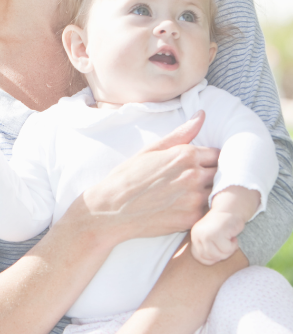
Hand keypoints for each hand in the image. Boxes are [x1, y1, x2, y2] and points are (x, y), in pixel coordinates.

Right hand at [79, 111, 218, 245]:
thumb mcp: (151, 150)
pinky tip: (184, 207)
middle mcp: (194, 175)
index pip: (217, 154)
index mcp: (185, 155)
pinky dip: (202, 209)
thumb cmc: (127, 178)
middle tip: (195, 180)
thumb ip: (181, 134)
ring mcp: (195, 199)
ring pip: (218, 192)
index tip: (199, 165)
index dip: (208, 159)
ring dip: (209, 192)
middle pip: (221, 172)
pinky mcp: (192, 218)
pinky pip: (209, 211)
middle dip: (211, 175)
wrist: (111, 210)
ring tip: (189, 194)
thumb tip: (201, 115)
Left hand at [190, 210, 242, 264]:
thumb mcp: (212, 236)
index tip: (220, 251)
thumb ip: (208, 247)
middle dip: (223, 254)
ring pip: (219, 255)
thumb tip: (210, 262)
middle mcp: (198, 235)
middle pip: (211, 258)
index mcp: (195, 236)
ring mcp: (206, 234)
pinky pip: (227, 249)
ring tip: (230, 239)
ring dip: (229, 250)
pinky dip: (234, 245)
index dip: (212, 259)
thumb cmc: (223, 225)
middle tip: (228, 243)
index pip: (199, 257)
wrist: (231, 209)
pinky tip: (233, 236)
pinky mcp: (217, 233)